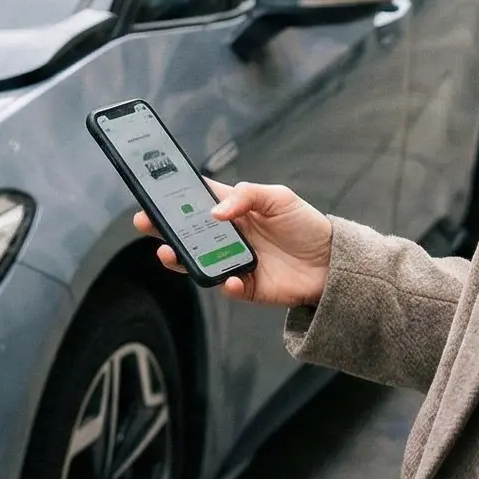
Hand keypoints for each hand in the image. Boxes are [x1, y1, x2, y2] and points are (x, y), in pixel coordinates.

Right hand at [136, 181, 332, 308]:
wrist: (333, 263)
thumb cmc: (306, 224)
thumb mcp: (279, 197)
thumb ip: (246, 196)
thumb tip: (215, 212)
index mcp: (234, 209)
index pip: (197, 200)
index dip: (174, 197)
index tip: (152, 193)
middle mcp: (229, 235)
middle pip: (188, 232)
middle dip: (163, 227)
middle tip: (145, 222)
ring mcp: (234, 261)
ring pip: (197, 260)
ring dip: (180, 257)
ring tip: (168, 252)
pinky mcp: (245, 285)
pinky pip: (225, 285)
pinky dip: (224, 282)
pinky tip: (229, 277)